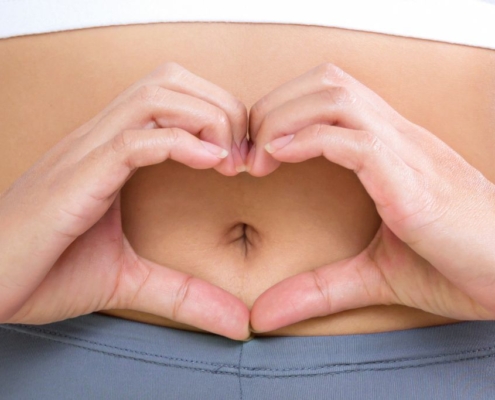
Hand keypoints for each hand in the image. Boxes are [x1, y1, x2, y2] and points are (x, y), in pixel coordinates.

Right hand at [0, 62, 250, 339]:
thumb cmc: (47, 273)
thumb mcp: (130, 279)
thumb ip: (185, 293)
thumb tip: (239, 322)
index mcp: (112, 151)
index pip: (172, 96)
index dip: (218, 114)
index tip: (242, 158)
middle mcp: (100, 140)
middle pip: (170, 81)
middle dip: (220, 107)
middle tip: (242, 154)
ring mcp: (86, 153)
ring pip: (155, 96)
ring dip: (205, 119)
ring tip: (227, 160)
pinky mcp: (77, 177)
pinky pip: (132, 139)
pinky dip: (178, 143)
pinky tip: (207, 163)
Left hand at [248, 62, 494, 331]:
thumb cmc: (457, 266)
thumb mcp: (374, 276)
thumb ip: (318, 288)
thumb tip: (263, 315)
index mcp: (391, 149)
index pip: (330, 94)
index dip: (284, 111)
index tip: (255, 152)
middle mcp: (399, 138)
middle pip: (326, 82)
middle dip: (274, 106)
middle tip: (248, 150)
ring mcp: (407, 153)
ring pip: (336, 97)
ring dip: (285, 118)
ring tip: (260, 156)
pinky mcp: (412, 180)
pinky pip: (355, 138)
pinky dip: (309, 139)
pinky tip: (281, 157)